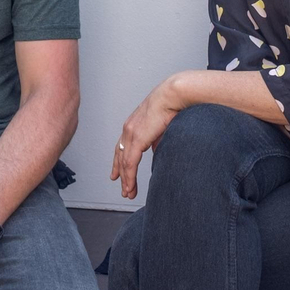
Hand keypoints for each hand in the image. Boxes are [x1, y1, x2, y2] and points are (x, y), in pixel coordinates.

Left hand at [111, 75, 185, 198]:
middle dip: (121, 174)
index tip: (117, 174)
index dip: (119, 162)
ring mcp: (130, 134)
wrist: (172, 96)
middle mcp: (128, 130)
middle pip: (120, 156)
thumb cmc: (171, 106)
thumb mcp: (160, 128)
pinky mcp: (137, 139)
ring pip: (124, 163)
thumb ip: (156, 142)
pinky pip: (130, 163)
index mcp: (133, 125)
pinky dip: (129, 177)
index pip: (122, 147)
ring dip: (126, 180)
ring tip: (128, 193)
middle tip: (122, 187)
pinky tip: (129, 186)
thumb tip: (156, 152)